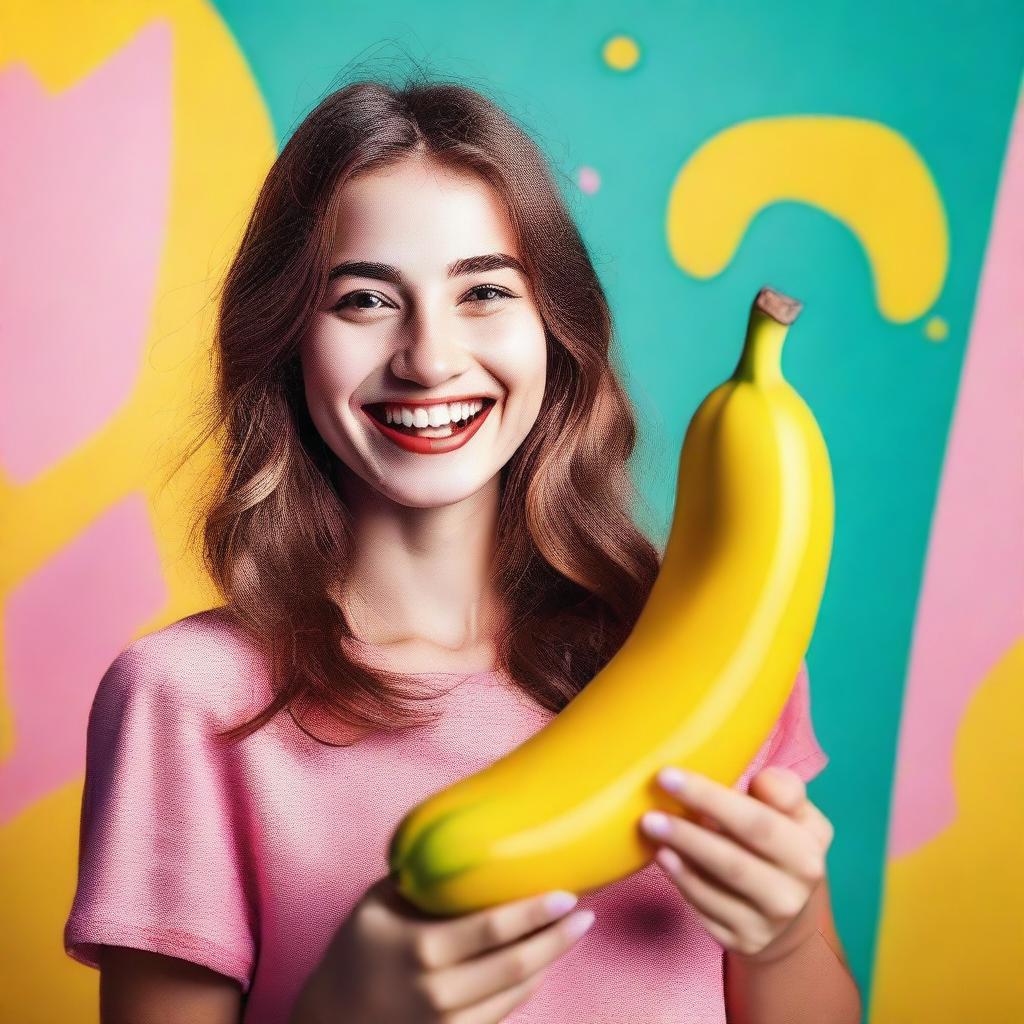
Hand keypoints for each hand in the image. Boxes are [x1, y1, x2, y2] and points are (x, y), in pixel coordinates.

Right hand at [290, 873, 595, 1022]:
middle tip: (587, 913)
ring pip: (517, 992)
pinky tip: (542, 963)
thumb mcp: (379, 902)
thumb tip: (471, 833)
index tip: (567, 894)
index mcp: (421, 949)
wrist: (330, 1021)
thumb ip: (423, 877)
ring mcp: (446, 1023)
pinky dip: (527, 987)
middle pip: (517, 964)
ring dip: (550, 961)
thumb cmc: (357, 949)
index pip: (492, 929)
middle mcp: (438, 991)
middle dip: (558, 938)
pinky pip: (503, 1014)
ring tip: (572, 931)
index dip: (535, 912)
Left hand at [639, 765, 832, 964]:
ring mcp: (767, 923)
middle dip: (687, 834)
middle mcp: (791, 893)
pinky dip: (681, 882)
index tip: (669, 776)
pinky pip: (705, 910)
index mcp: (808, 852)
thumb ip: (782, 789)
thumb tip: (761, 779)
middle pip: (732, 862)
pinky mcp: (744, 941)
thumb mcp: (797, 814)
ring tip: (650, 830)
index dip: (710, 798)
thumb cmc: (783, 843)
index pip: (757, 823)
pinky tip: (664, 857)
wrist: (793, 911)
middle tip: (649, 813)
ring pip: (715, 891)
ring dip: (678, 859)